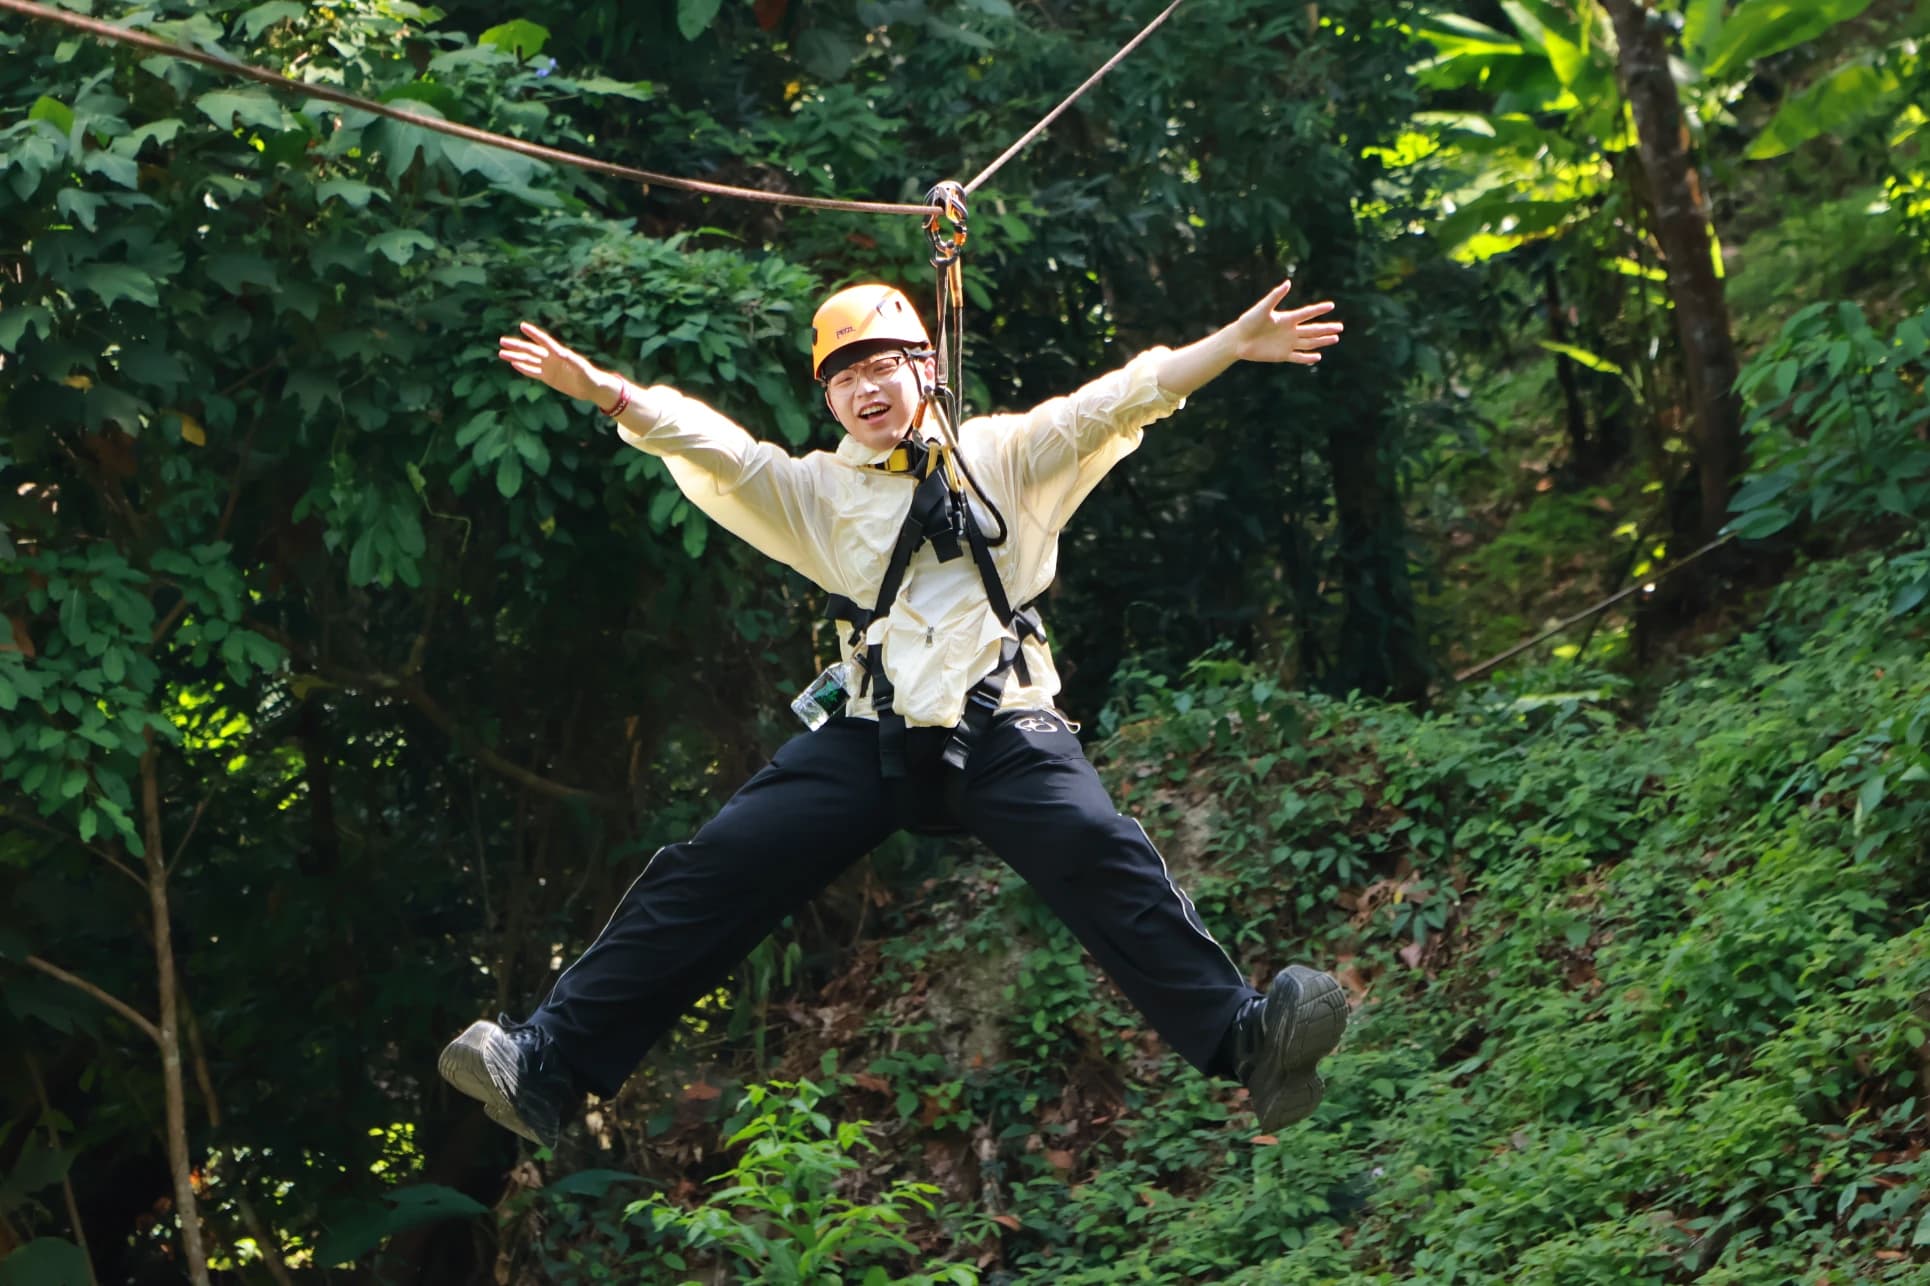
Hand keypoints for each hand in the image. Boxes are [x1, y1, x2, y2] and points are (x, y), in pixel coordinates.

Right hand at [497, 323, 619, 407]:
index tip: (522, 325)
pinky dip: (523, 368)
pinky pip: (532, 372)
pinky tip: (513, 364)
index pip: (543, 341)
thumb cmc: (589, 376)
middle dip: (516, 346)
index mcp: (559, 353)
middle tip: (502, 341)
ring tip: (501, 353)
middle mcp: (551, 358)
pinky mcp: (548, 378)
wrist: (592, 388)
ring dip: (515, 357)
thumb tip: (560, 353)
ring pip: (528, 360)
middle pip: (530, 350)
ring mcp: (548, 368)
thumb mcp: (581, 368)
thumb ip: (571, 360)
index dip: (533, 334)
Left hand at [1229, 280, 1341, 365]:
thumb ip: (1275, 296)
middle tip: (1341, 327)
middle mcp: (1290, 331)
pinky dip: (1307, 358)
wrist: (1238, 340)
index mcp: (1287, 318)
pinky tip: (1318, 356)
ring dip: (1322, 341)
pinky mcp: (1282, 355)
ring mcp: (1287, 343)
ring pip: (1309, 343)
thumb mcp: (1263, 308)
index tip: (1331, 305)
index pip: (1307, 313)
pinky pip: (1298, 357)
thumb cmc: (1249, 321)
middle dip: (1326, 328)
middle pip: (1312, 330)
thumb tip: (1288, 283)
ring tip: (1335, 339)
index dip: (1319, 309)